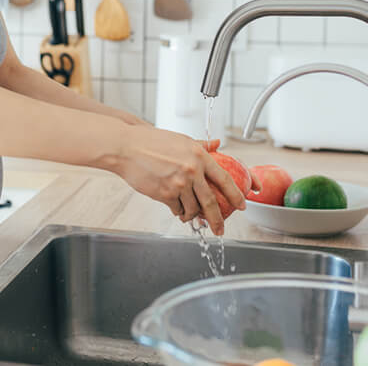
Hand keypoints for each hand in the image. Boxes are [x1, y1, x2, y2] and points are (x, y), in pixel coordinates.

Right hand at [116, 128, 247, 235]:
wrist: (126, 147)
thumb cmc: (150, 141)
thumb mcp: (180, 139)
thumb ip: (201, 144)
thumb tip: (217, 143)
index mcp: (198, 155)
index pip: (224, 179)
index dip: (235, 194)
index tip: (241, 205)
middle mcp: (191, 170)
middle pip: (211, 201)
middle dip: (217, 219)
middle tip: (220, 229)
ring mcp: (178, 183)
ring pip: (192, 208)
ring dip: (192, 215)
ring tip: (190, 216)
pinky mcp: (165, 194)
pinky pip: (177, 209)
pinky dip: (178, 212)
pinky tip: (176, 209)